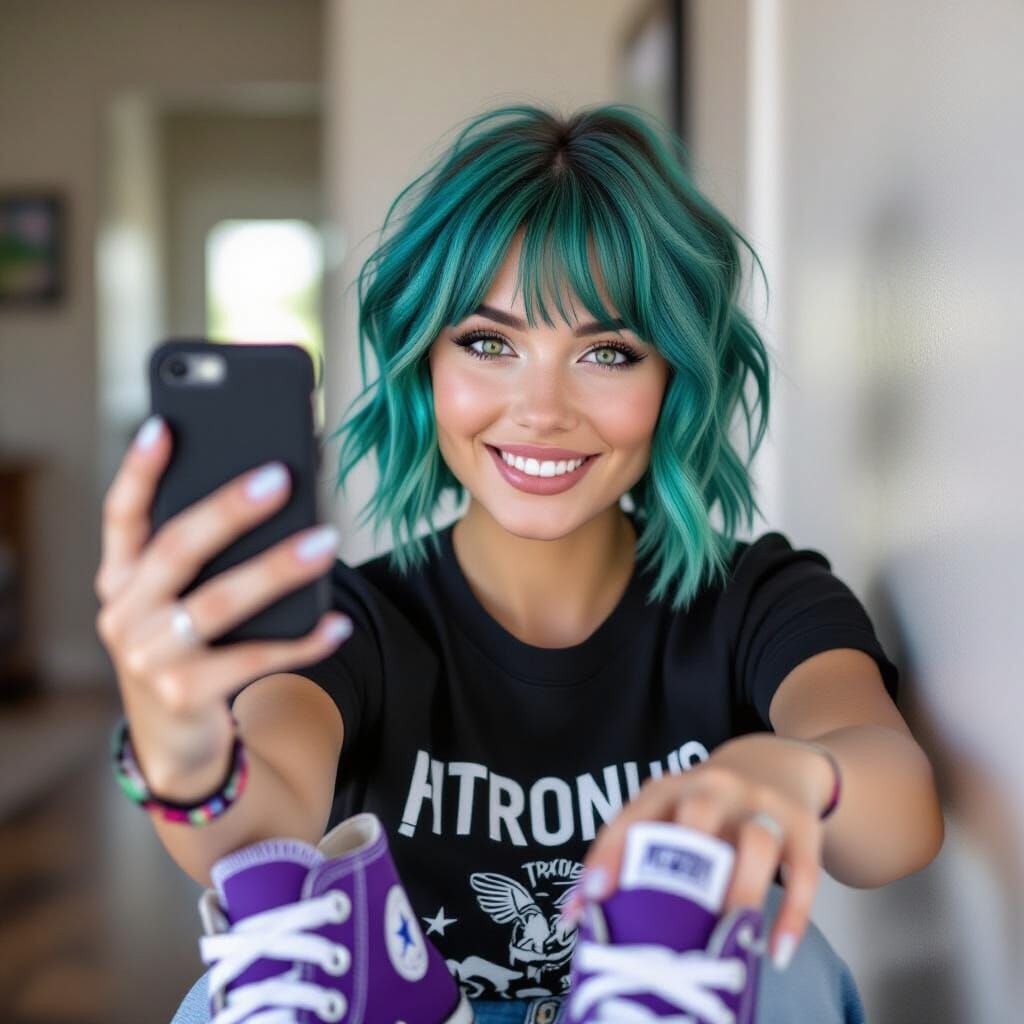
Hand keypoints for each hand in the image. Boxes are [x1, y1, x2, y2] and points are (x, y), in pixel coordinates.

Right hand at [95, 415, 352, 797]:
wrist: (177, 740)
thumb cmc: (191, 647)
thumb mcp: (181, 601)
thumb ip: (208, 557)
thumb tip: (280, 489)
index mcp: (121, 579)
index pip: (122, 516)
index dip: (139, 471)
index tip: (164, 425)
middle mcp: (125, 613)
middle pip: (177, 550)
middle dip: (228, 510)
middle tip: (281, 477)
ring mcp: (149, 657)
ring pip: (220, 603)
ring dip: (278, 569)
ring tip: (327, 539)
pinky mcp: (185, 694)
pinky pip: (256, 658)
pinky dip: (302, 641)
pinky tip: (338, 624)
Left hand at [567, 734, 831, 970]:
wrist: (778, 761)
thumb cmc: (708, 804)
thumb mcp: (672, 810)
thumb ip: (637, 853)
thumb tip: (582, 917)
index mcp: (673, 786)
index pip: (637, 814)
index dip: (613, 853)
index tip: (595, 895)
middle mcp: (716, 787)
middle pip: (697, 815)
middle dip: (682, 863)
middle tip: (667, 922)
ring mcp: (763, 805)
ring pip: (755, 843)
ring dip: (741, 892)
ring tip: (728, 941)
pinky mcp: (803, 827)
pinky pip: (803, 873)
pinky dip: (792, 916)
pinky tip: (777, 952)